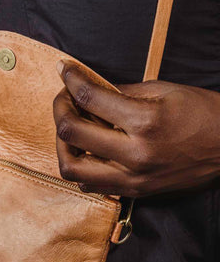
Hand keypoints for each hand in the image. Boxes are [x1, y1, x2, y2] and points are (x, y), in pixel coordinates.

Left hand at [53, 59, 219, 196]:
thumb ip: (120, 91)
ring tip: (70, 127)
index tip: (64, 70)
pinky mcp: (135, 191)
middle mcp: (134, 154)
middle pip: (71, 133)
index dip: (70, 79)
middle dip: (59, 108)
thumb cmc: (202, 113)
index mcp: (145, 121)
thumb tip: (87, 87)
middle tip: (64, 98)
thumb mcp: (163, 90)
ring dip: (62, 144)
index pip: (89, 98)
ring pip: (71, 168)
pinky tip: (87, 150)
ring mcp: (133, 178)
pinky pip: (91, 184)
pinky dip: (80, 166)